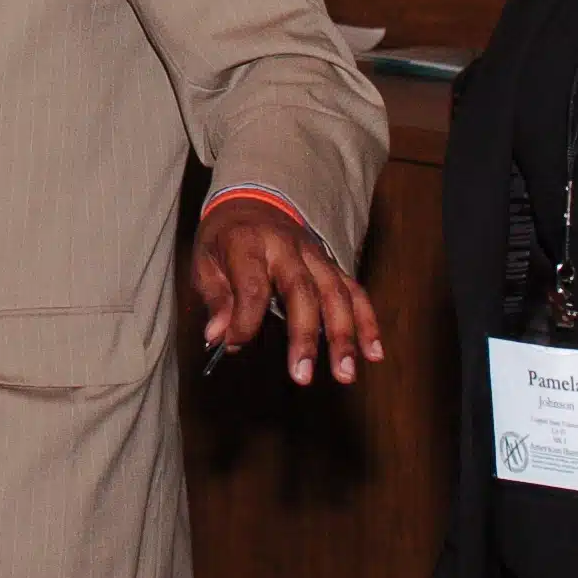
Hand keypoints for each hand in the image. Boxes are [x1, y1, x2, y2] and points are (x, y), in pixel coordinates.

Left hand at [192, 196, 383, 384]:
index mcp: (248, 242)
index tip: (234, 344)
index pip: (252, 285)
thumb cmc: (224, 240)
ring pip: (335, 293)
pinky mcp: (331, 265)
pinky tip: (373, 353)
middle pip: (301, 290)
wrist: (251, 202)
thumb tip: (218, 336)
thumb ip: (215, 298)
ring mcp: (314, 255)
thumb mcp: (204, 261)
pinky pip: (354, 292)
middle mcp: (286, 246)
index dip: (244, 320)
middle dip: (304, 336)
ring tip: (345, 373)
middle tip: (302, 376)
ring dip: (343, 335)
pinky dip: (367, 322)